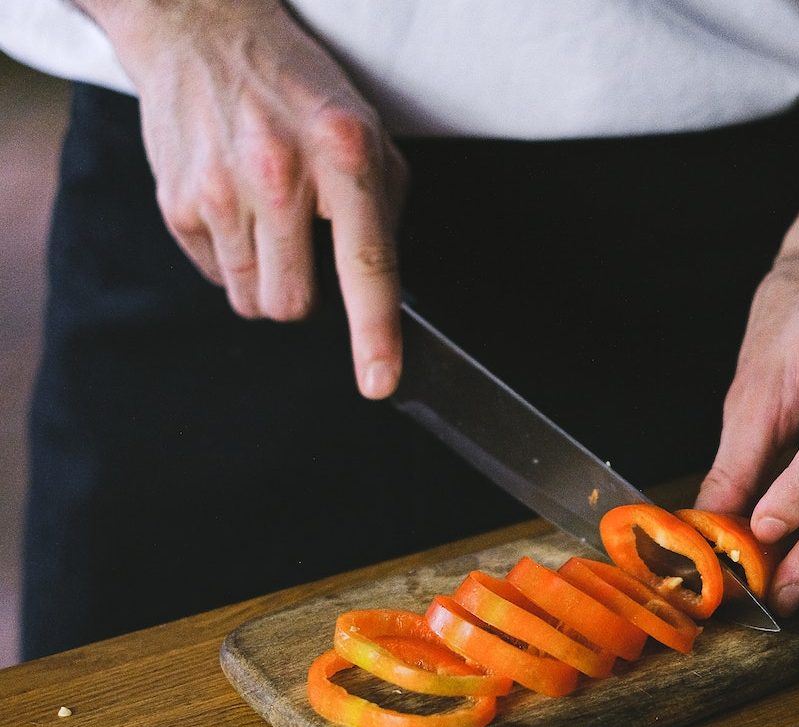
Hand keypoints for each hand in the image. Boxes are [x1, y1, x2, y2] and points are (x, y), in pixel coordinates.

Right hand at [95, 0, 407, 397]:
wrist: (201, 30)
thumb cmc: (298, 87)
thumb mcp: (366, 130)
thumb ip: (383, 208)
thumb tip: (383, 286)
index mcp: (344, 154)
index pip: (366, 265)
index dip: (375, 333)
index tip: (379, 382)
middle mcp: (280, 173)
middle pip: (293, 305)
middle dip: (306, 297)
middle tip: (307, 250)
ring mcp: (221, 190)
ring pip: (253, 301)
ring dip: (268, 279)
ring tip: (270, 220)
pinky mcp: (177, 201)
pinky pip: (217, 275)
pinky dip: (233, 256)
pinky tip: (236, 206)